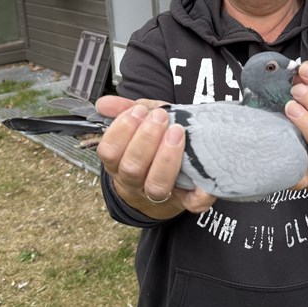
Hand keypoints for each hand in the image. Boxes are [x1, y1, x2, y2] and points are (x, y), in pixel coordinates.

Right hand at [95, 96, 215, 214]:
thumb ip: (125, 111)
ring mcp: (158, 196)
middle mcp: (134, 183)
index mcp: (118, 163)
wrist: (168, 183)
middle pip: (131, 169)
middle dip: (146, 139)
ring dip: (166, 158)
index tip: (139, 111)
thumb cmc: (153, 146)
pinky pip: (192, 203)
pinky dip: (199, 193)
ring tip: (177, 131)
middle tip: (160, 117)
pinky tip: (203, 175)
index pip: (109, 152)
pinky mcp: (185, 202)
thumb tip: (104, 103)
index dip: (121, 131)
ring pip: (156, 186)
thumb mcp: (140, 123)